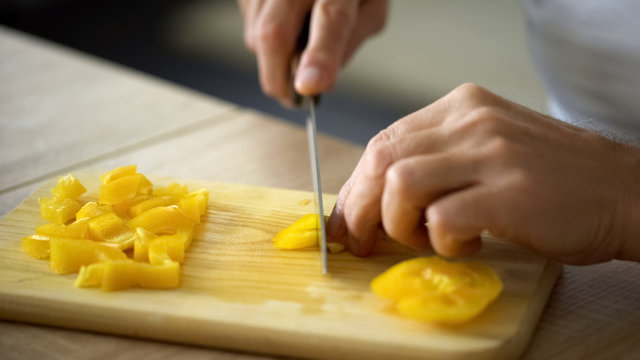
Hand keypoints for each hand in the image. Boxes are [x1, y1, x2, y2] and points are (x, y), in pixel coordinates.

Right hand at [238, 0, 387, 105]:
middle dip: (279, 78)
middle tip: (293, 98)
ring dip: (274, 59)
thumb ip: (350, 43)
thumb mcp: (371, 8)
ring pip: (256, 37)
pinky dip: (266, 41)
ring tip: (298, 44)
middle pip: (273, 33)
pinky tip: (286, 25)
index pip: (330, 19)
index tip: (310, 87)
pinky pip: (249, 27)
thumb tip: (319, 82)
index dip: (319, 57)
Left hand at [326, 83, 639, 263]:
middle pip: (381, 159)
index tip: (347, 217)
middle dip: (359, 207)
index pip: (383, 141)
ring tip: (425, 240)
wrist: (623, 190)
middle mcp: (471, 120)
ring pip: (401, 183)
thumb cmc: (550, 180)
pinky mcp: (509, 192)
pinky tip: (465, 244)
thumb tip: (376, 196)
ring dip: (399, 224)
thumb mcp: (488, 150)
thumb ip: (437, 161)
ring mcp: (491, 153)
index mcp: (461, 106)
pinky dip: (440, 240)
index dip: (356, 185)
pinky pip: (443, 217)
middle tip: (360, 241)